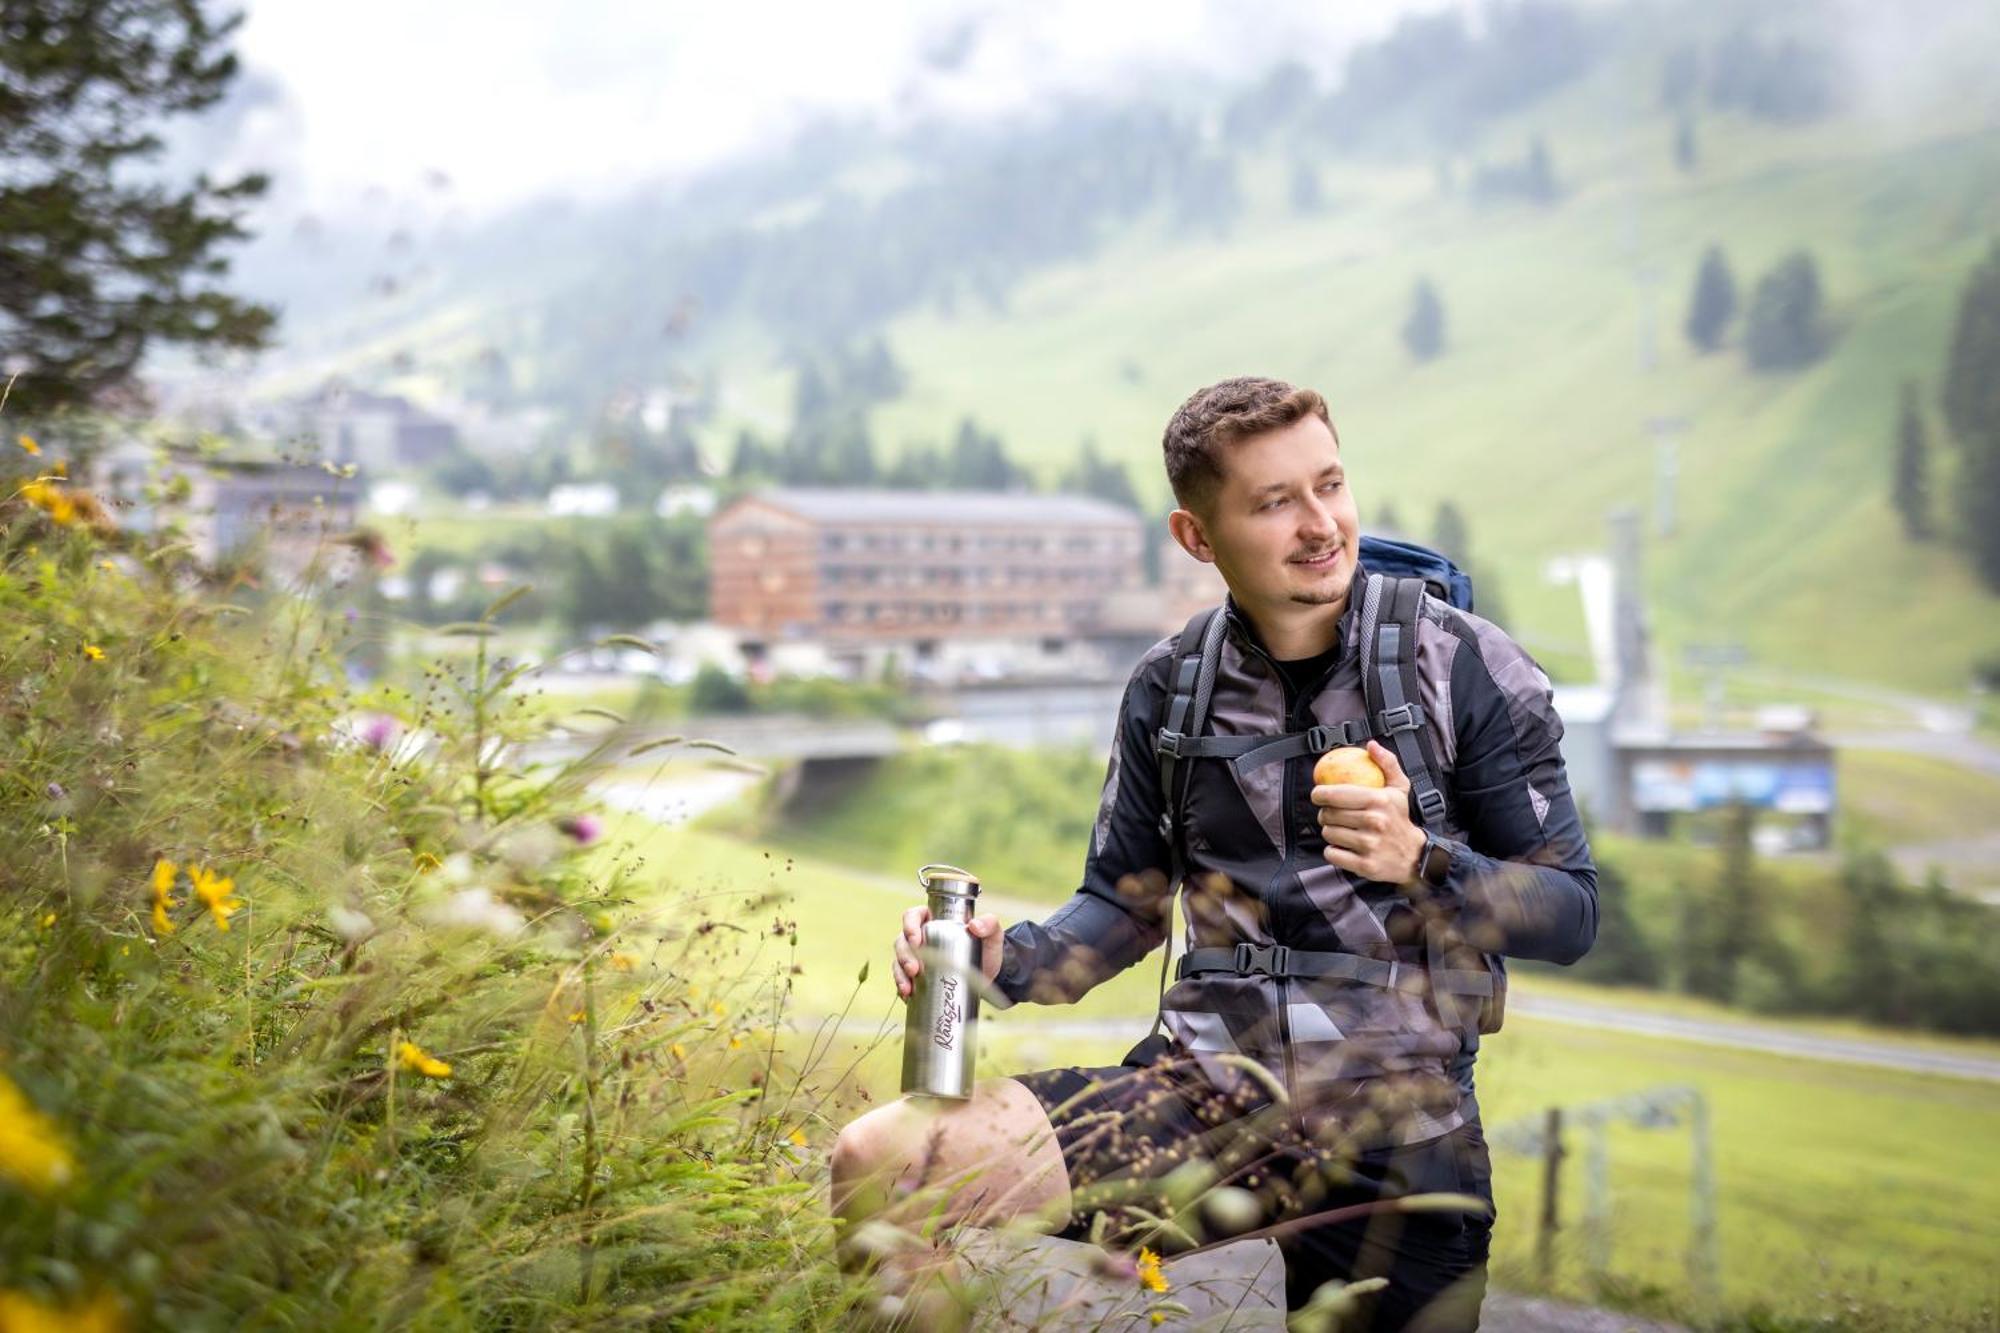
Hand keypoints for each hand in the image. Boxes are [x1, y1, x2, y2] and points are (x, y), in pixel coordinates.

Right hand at [893, 905, 1005, 1002]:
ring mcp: (918, 958)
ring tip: (909, 987)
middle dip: (904, 956)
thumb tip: (974, 925)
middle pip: (902, 941)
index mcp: (934, 921)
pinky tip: (908, 996)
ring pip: (899, 961)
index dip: (909, 926)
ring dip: (900, 974)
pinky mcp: (918, 977)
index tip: (916, 940)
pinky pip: (903, 980)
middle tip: (914, 969)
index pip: (913, 916)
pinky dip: (903, 987)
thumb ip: (989, 924)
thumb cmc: (988, 950)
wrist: (990, 975)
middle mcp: (921, 937)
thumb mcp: (993, 935)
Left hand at [1312, 739, 1426, 886]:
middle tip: (1332, 814)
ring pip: (1328, 833)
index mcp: (1378, 800)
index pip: (1335, 794)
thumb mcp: (1400, 788)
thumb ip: (1386, 763)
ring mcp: (1369, 845)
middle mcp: (1374, 822)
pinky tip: (1343, 846)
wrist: (1414, 855)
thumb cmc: (1401, 819)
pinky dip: (1333, 850)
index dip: (1319, 794)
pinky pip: (1332, 854)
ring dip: (1330, 831)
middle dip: (1325, 813)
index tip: (1319, 795)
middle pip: (1329, 814)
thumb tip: (1371, 745)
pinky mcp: (1364, 864)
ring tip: (1341, 829)